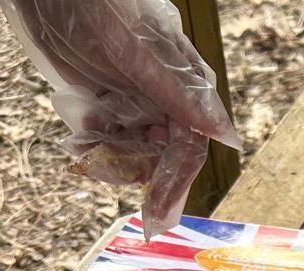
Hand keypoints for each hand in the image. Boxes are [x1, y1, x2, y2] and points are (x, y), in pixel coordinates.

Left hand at [0, 0, 240, 236]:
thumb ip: (182, 96)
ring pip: (132, 152)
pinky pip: (107, 139)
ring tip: (81, 152)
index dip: (174, 182)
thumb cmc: (99, 8)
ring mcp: (134, 100)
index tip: (157, 215)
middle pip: (161, 157)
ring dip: (108, 160)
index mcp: (183, 86)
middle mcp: (164, 98)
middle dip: (136, 173)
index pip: (189, 148)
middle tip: (111, 186)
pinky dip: (91, 147)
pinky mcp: (105, 100)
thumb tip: (228, 137)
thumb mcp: (139, 55)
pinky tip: (75, 145)